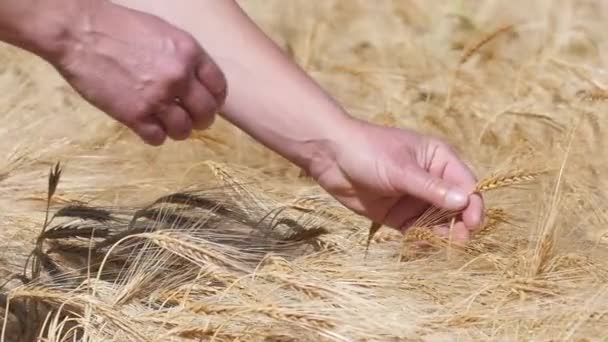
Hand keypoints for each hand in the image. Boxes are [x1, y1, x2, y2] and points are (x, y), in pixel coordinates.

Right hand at [45, 1, 226, 144]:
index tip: (209, 105)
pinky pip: (158, 139)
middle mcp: (179, 77)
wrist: (78, 32)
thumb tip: (195, 81)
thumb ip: (183, 57)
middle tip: (191, 121)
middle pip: (206, 113)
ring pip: (184, 130)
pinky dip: (155, 136)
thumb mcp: (162, 32)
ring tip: (166, 124)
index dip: (215, 100)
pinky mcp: (135, 115)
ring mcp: (157, 98)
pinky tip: (147, 127)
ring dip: (177, 131)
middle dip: (201, 120)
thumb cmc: (117, 27)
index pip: (218, 87)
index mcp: (189, 53)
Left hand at [309, 118, 483, 241]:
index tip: (472, 223)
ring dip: (441, 234)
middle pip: (455, 207)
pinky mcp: (398, 215)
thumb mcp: (400, 169)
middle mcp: (432, 179)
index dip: (472, 204)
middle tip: (458, 240)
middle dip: (459, 223)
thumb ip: (430, 188)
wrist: (330, 156)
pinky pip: (417, 230)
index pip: (466, 184)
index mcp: (439, 159)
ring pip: (438, 222)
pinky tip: (420, 245)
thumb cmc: (368, 151)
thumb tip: (464, 202)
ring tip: (440, 245)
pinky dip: (422, 239)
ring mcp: (415, 199)